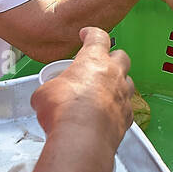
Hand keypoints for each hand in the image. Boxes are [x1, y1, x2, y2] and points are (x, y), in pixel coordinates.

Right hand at [30, 27, 134, 151]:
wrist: (82, 138)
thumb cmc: (64, 110)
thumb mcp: (44, 93)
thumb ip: (50, 89)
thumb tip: (45, 98)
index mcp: (93, 60)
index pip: (98, 37)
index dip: (92, 34)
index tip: (87, 34)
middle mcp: (113, 74)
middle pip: (121, 57)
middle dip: (112, 58)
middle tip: (101, 64)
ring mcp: (123, 95)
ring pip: (128, 82)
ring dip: (119, 84)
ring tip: (106, 91)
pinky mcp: (127, 117)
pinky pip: (126, 108)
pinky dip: (118, 109)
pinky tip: (108, 115)